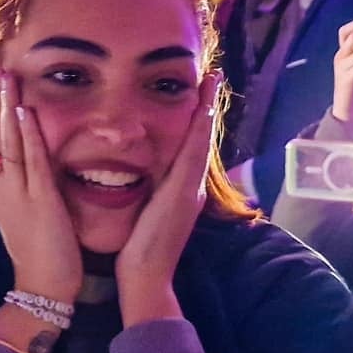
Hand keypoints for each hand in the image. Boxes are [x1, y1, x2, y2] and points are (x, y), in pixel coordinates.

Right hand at [0, 66, 83, 303]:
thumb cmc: (41, 256)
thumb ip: (26, 190)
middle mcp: (4, 188)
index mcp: (3, 191)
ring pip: (9, 142)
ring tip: (3, 76)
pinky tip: (24, 111)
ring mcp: (19, 193)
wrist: (42, 290)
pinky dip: (27, 134)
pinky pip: (31, 161)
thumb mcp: (27, 216)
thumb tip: (30, 167)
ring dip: (6, 106)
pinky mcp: (39, 201)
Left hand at [116, 73, 220, 325]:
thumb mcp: (147, 215)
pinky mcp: (183, 197)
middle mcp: (192, 187)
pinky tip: (202, 114)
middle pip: (202, 139)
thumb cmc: (140, 251)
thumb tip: (145, 178)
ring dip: (207, 111)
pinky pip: (192, 159)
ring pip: (201, 143)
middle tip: (213, 74)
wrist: (146, 278)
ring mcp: (190, 191)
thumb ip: (151, 195)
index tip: (200, 90)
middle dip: (208, 106)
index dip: (198, 118)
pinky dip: (199, 135)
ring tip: (210, 81)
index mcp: (182, 190)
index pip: (191, 146)